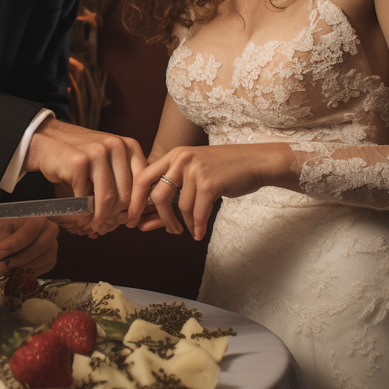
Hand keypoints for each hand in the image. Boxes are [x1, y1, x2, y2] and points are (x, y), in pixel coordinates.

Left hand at [0, 217, 59, 276]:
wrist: (20, 231)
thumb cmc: (10, 227)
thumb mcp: (2, 227)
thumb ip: (1, 238)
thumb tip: (0, 255)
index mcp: (39, 220)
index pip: (28, 233)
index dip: (13, 245)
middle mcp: (51, 232)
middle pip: (33, 251)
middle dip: (13, 261)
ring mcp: (53, 248)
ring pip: (35, 264)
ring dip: (17, 270)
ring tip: (2, 270)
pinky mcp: (51, 261)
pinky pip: (37, 272)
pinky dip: (23, 274)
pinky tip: (14, 270)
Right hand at [25, 119, 145, 234]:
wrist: (48, 140)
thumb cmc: (80, 154)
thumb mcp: (109, 158)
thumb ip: (126, 176)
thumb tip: (139, 210)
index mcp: (129, 146)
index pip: (142, 183)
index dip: (138, 207)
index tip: (130, 221)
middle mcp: (116, 146)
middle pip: (125, 193)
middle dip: (116, 216)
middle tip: (108, 225)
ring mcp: (97, 153)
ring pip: (107, 198)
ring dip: (100, 217)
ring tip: (95, 225)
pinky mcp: (78, 162)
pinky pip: (86, 196)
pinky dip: (83, 211)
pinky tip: (81, 216)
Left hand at [128, 143, 294, 239]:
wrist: (256, 162)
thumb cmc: (224, 171)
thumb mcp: (194, 174)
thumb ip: (172, 193)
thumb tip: (145, 222)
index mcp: (174, 155)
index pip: (143, 177)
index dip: (135, 200)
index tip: (132, 218)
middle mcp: (182, 159)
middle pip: (159, 194)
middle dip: (159, 217)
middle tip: (165, 230)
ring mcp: (196, 170)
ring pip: (181, 207)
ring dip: (185, 224)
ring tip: (189, 230)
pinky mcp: (210, 183)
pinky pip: (197, 212)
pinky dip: (197, 226)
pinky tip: (199, 233)